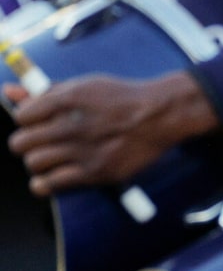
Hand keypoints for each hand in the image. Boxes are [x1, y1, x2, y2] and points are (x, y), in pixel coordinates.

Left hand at [5, 70, 218, 193]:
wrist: (160, 116)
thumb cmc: (120, 99)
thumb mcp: (82, 86)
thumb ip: (44, 91)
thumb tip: (8, 92)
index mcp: (66, 100)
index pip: (21, 116)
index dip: (27, 120)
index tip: (38, 123)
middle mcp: (72, 125)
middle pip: (21, 143)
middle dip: (27, 143)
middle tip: (41, 143)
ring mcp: (83, 150)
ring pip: (34, 163)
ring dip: (37, 162)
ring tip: (50, 159)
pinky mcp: (95, 172)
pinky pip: (51, 184)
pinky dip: (44, 183)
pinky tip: (50, 177)